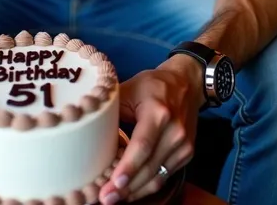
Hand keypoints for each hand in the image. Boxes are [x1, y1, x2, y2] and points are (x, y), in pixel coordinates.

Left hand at [99, 57, 203, 202]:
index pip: (142, 145)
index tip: (112, 184)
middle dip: (126, 187)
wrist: (186, 83)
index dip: (128, 167)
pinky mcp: (187, 153)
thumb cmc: (152, 85)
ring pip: (157, 177)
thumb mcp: (129, 89)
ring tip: (114, 198)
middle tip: (105, 198)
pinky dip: (147, 186)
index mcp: (159, 112)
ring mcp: (183, 145)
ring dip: (135, 191)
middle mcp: (175, 131)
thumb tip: (90, 132)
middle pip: (149, 167)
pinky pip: (164, 176)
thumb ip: (111, 110)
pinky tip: (130, 190)